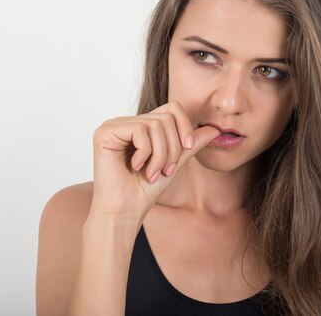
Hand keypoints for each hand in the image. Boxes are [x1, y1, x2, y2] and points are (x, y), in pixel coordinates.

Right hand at [88, 101, 220, 223]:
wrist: (125, 212)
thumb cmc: (145, 190)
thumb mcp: (175, 162)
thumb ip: (191, 144)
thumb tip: (215, 128)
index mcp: (140, 125)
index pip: (173, 108)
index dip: (185, 128)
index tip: (186, 150)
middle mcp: (125, 121)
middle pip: (166, 116)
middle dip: (173, 147)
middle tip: (165, 170)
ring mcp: (113, 125)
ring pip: (155, 124)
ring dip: (161, 155)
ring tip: (152, 173)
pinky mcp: (105, 133)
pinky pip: (140, 130)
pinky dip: (146, 153)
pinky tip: (136, 168)